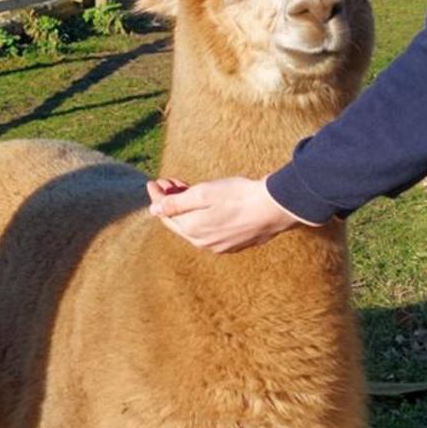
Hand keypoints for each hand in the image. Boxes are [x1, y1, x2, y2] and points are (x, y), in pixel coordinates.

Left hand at [145, 176, 309, 252]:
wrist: (274, 207)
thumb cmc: (238, 196)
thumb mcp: (203, 194)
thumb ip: (176, 203)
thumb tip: (153, 210)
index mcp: (192, 230)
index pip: (166, 214)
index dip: (157, 197)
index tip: (153, 182)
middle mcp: (203, 242)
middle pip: (178, 221)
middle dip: (170, 201)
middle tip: (168, 182)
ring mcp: (218, 245)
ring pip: (193, 225)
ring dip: (185, 207)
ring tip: (184, 189)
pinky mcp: (233, 243)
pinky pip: (208, 230)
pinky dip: (201, 215)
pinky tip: (204, 203)